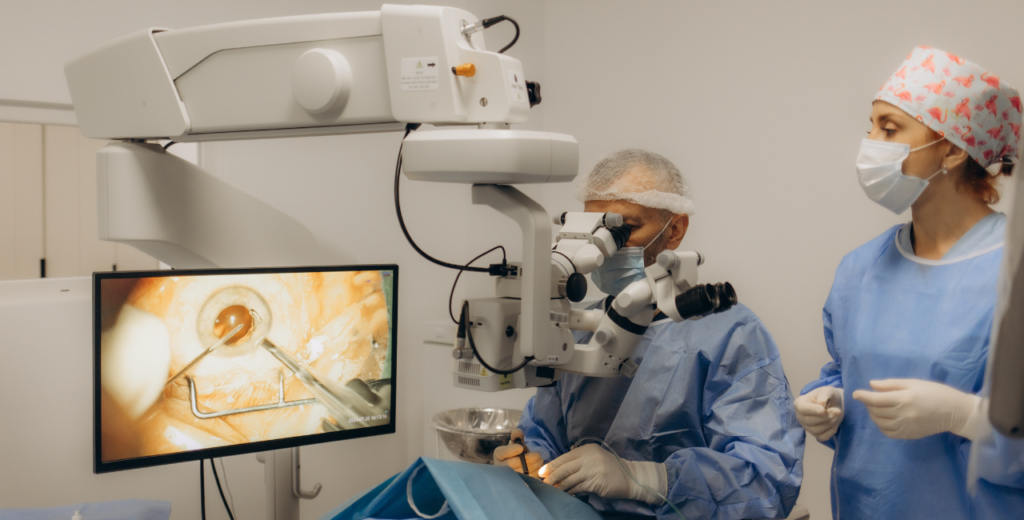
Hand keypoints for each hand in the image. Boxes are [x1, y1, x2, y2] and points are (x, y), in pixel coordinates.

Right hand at [493, 428, 542, 476]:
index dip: (511, 450)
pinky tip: (538, 467)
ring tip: (540, 460)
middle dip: (527, 459)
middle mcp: (500, 467)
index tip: (521, 448)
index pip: (501, 452)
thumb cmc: (518, 452)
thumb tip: (517, 432)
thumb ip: (517, 436)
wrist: (520, 465)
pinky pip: (526, 479)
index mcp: (498, 454)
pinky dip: (534, 473)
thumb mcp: (517, 443)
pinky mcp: (517, 483)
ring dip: (533, 466)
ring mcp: (507, 477)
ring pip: (519, 473)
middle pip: (511, 464)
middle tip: (538, 455)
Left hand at [540, 444, 665, 504]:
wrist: (629, 476)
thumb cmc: (609, 466)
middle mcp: (589, 458)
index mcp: (587, 450)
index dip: (552, 465)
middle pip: (565, 468)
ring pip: (570, 480)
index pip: (565, 457)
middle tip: (544, 483)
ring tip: (552, 490)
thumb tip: (557, 467)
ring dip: (560, 486)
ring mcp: (593, 471)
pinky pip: (578, 488)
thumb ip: (579, 459)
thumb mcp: (594, 456)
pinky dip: (570, 492)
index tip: (542, 472)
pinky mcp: (596, 483)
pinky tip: (565, 493)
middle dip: (552, 477)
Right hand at [794, 386, 843, 441]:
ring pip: (816, 430)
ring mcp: (807, 427)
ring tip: (837, 414)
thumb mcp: (827, 390)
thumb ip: (824, 395)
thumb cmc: (828, 396)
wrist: (835, 404)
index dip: (812, 410)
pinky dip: (831, 431)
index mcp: (799, 403)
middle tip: (837, 411)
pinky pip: (822, 437)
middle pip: (809, 421)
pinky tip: (835, 423)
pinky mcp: (816, 435)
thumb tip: (821, 403)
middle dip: (825, 417)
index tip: (823, 410)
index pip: (802, 409)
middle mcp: (800, 417)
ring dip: (830, 423)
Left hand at [852, 379, 983, 439]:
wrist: (955, 412)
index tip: (855, 394)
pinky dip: (881, 426)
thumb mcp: (914, 383)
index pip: (876, 399)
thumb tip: (871, 385)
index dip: (863, 396)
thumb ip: (891, 384)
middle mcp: (903, 414)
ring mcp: (906, 427)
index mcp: (904, 398)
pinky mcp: (909, 435)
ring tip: (876, 408)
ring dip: (873, 415)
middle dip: (868, 404)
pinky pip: (888, 433)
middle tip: (870, 399)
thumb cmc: (935, 392)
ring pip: (880, 422)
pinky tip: (884, 419)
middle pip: (876, 411)